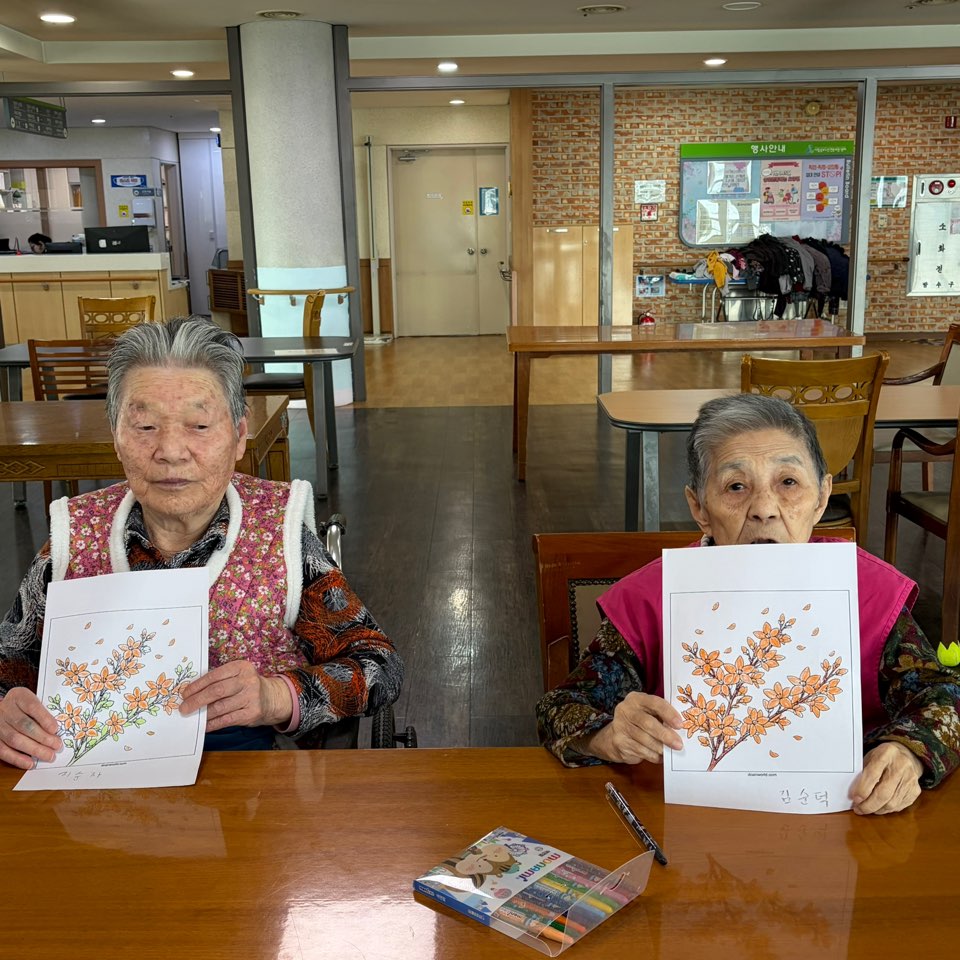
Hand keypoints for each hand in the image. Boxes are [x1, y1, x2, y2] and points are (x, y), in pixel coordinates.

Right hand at [0, 688, 61, 769]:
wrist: (2, 709)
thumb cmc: (24, 706)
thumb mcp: (33, 701)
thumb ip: (43, 712)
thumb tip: (57, 731)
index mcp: (18, 696)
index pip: (32, 706)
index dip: (44, 718)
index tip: (55, 729)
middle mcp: (5, 709)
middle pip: (24, 725)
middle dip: (42, 737)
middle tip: (57, 745)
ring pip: (14, 739)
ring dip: (34, 749)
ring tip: (49, 755)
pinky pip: (3, 751)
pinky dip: (17, 759)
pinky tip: (30, 763)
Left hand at [178, 661, 292, 731]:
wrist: (271, 698)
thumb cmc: (246, 686)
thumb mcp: (237, 676)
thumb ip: (218, 680)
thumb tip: (191, 693)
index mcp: (241, 667)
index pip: (214, 676)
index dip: (197, 685)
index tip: (184, 693)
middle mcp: (248, 680)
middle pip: (217, 691)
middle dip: (197, 700)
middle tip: (184, 708)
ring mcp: (251, 697)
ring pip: (221, 707)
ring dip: (203, 713)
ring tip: (192, 716)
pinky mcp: (252, 713)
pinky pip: (227, 720)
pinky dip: (213, 724)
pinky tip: (204, 725)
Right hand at [580, 692, 683, 763]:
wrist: (614, 736)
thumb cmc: (639, 721)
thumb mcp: (648, 712)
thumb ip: (661, 715)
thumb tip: (680, 728)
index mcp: (636, 699)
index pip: (654, 703)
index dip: (668, 713)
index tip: (680, 724)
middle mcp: (625, 710)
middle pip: (647, 723)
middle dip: (665, 735)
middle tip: (678, 744)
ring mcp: (620, 727)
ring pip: (644, 740)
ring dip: (660, 747)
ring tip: (670, 752)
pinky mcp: (620, 743)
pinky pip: (640, 751)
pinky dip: (653, 756)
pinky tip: (659, 756)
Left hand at [849, 742, 922, 814]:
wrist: (906, 755)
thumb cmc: (883, 757)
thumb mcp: (871, 757)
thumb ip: (863, 772)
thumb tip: (853, 794)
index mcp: (886, 753)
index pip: (872, 774)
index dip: (862, 789)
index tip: (854, 798)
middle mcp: (901, 766)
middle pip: (883, 793)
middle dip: (868, 805)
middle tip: (858, 809)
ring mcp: (910, 779)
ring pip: (892, 803)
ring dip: (876, 809)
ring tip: (866, 809)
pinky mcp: (916, 790)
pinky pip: (899, 806)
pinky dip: (887, 809)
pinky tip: (879, 807)